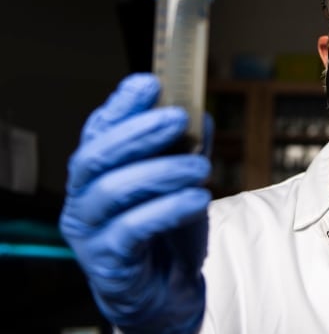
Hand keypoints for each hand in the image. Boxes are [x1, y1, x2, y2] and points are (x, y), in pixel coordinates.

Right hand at [59, 73, 212, 333]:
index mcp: (96, 173)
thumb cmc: (166, 232)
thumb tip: (201, 116)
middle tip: (178, 118)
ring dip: (161, 171)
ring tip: (200, 167)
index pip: (98, 131)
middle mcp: (84, 199)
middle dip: (139, 132)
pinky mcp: (109, 260)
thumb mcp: (180, 183)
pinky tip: (197, 199)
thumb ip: (187, 149)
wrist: (166, 289)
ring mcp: (90, 231)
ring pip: (113, 190)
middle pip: (97, 156)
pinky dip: (167, 209)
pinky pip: (132, 229)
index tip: (149, 83)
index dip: (120, 105)